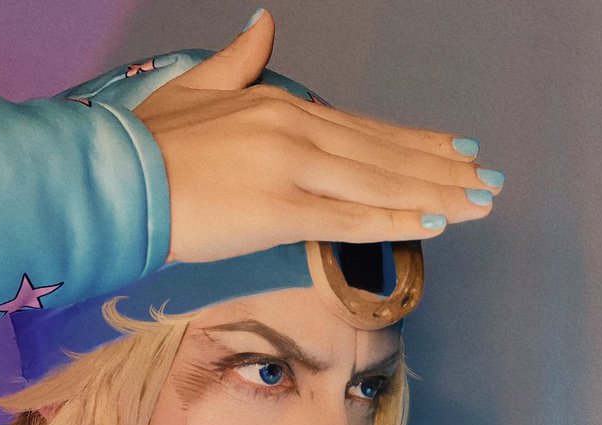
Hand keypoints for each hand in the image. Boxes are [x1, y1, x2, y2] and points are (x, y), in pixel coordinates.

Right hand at [135, 10, 502, 262]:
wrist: (112, 176)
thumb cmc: (146, 142)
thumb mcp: (195, 87)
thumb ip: (238, 60)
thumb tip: (264, 24)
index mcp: (280, 105)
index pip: (364, 129)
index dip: (414, 142)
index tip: (456, 149)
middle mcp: (296, 130)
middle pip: (384, 154)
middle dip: (442, 168)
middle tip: (490, 178)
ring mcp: (291, 168)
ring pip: (380, 183)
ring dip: (437, 193)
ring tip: (483, 201)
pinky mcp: (279, 209)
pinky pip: (350, 219)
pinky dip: (397, 220)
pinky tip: (437, 223)